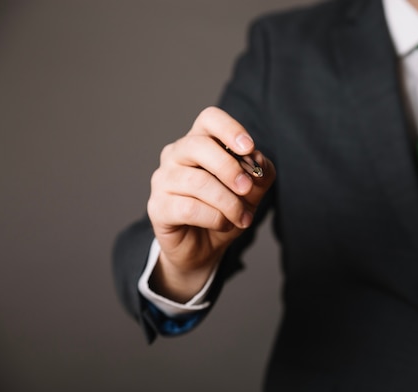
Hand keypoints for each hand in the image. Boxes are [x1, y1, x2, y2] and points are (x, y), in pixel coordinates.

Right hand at [146, 106, 275, 301]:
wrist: (206, 247)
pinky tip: (224, 224)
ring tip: (242, 217)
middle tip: (247, 189)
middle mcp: (176, 155)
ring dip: (228, 202)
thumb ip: (260, 172)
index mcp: (200, 142)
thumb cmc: (226, 210)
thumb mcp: (253, 191)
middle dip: (229, 168)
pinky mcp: (158, 207)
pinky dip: (215, 218)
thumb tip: (257, 160)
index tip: (249, 148)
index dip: (230, 129)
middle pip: (199, 145)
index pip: (209, 119)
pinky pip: (189, 208)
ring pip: (198, 181)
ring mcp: (163, 180)